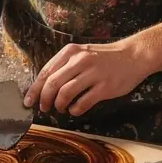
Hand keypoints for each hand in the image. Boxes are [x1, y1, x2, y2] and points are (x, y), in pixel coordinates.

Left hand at [25, 39, 154, 115]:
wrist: (134, 55)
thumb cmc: (104, 57)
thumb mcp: (81, 54)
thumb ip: (64, 66)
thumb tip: (44, 86)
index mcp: (70, 52)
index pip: (45, 72)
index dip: (34, 89)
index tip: (28, 101)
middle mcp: (80, 61)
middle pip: (52, 84)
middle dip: (44, 99)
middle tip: (44, 108)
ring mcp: (93, 74)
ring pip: (65, 93)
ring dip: (59, 105)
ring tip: (61, 109)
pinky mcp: (105, 87)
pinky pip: (83, 102)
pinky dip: (75, 109)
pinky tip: (75, 110)